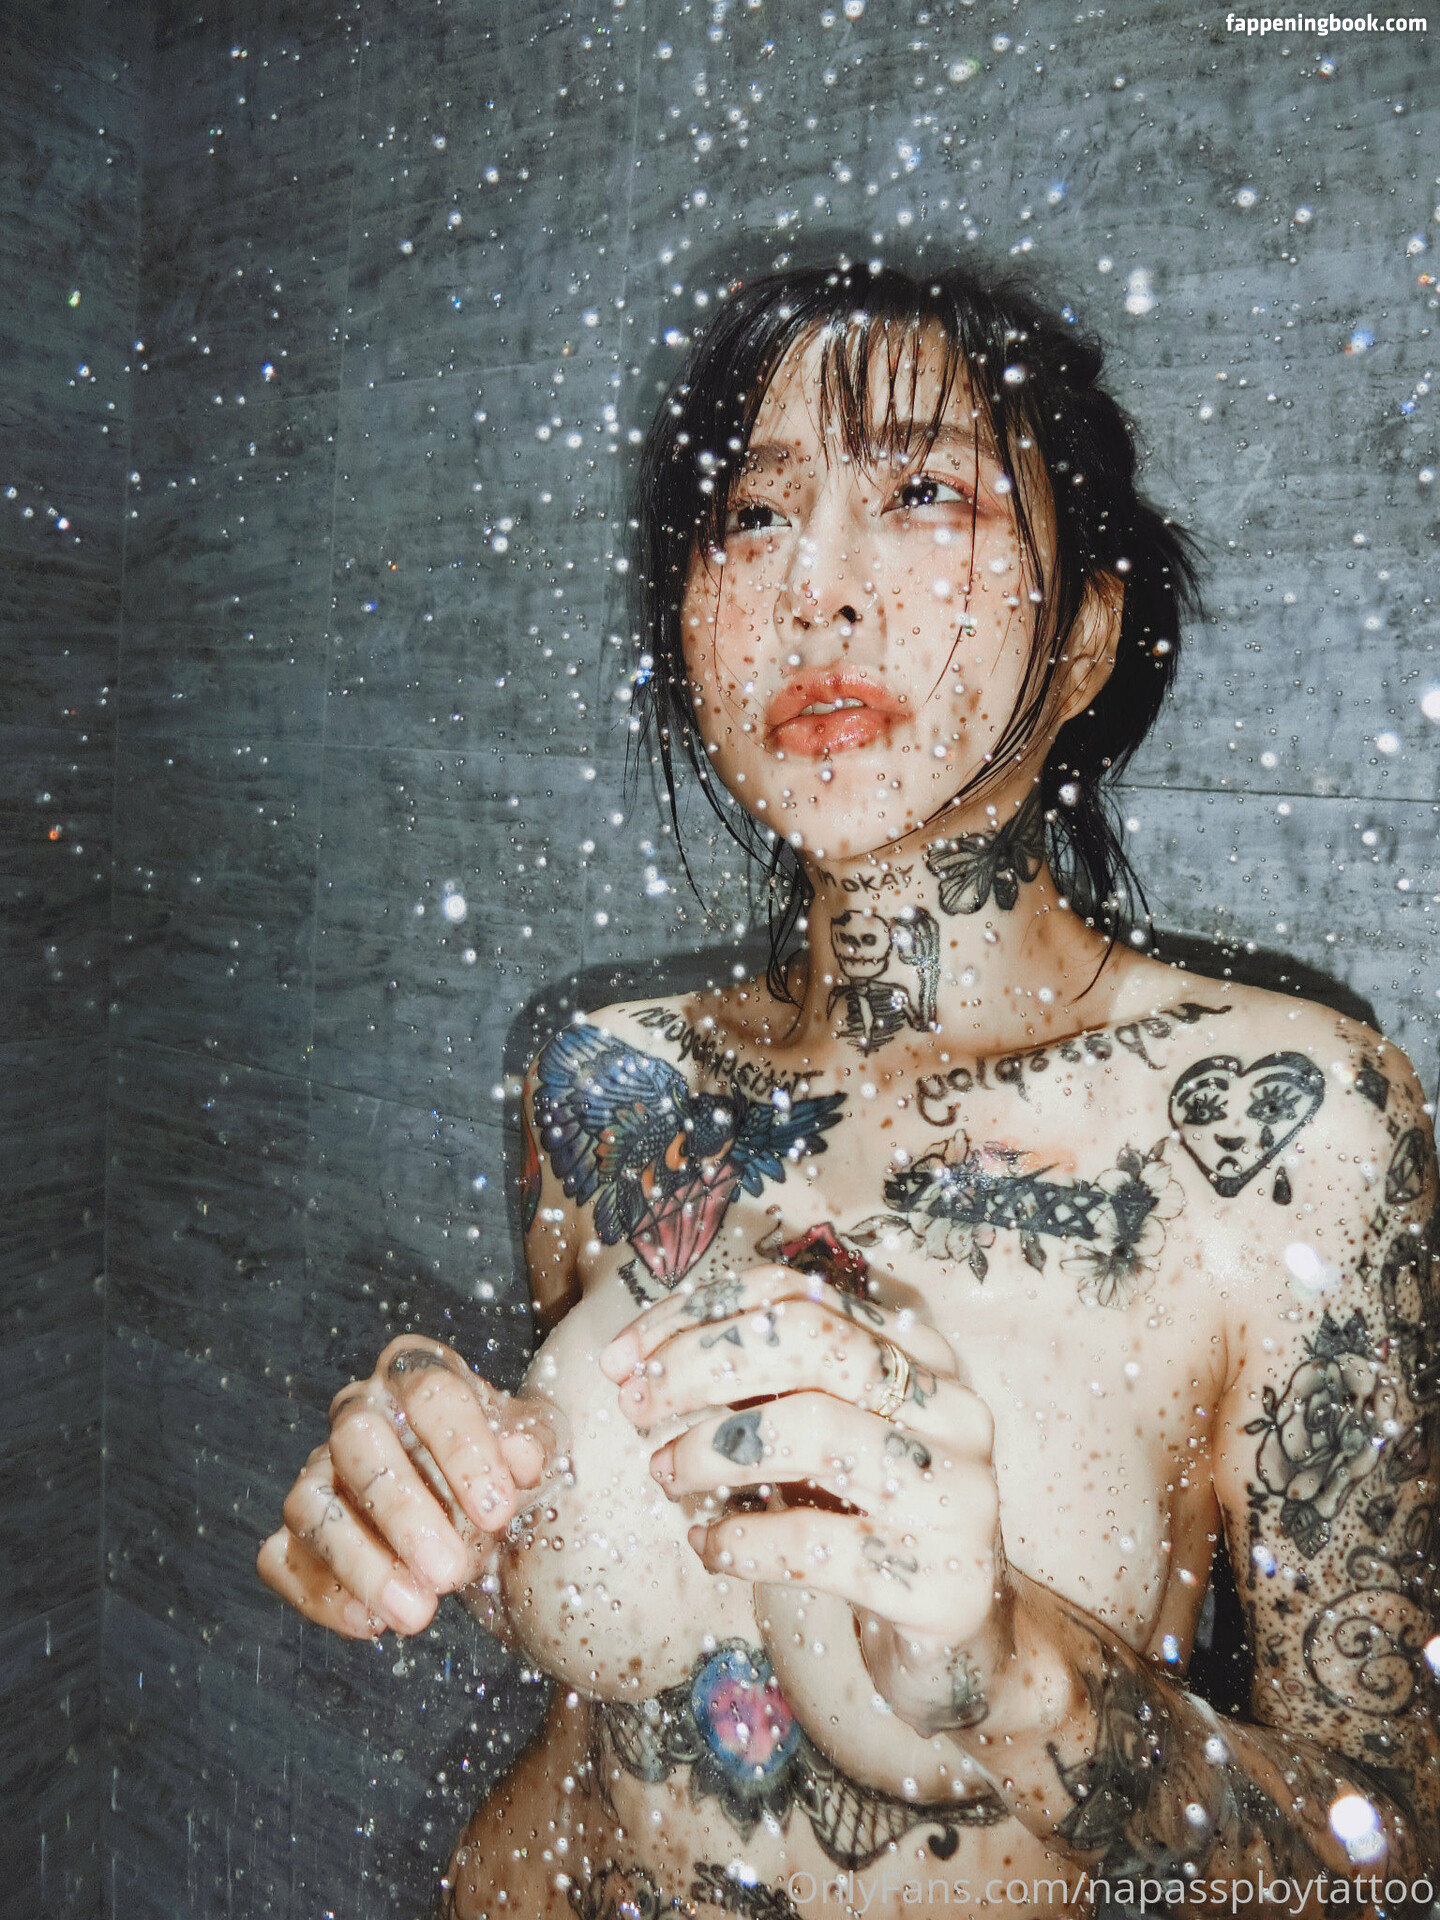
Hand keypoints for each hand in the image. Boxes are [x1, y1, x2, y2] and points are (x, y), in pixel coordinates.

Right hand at [257, 1337, 560, 1638]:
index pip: (431, 1393)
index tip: (498, 1511)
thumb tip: (522, 1456)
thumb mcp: (532, 1442)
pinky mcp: (295, 1529)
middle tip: (450, 1572)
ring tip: (417, 1612)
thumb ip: (532, 1443)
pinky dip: (319, 1593)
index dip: (464, 1451)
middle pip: (358, 1441)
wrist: (478, 1503)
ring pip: (309, 1503)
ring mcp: (319, 1468)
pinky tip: (371, 1622)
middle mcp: (358, 1411)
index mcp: (416, 1372)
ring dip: (361, 1562)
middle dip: (403, 1509)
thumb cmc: (502, 1460)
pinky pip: (281, 1558)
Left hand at [599, 1264, 1011, 1736]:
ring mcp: (957, 1494)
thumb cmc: (866, 1519)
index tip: (624, 1357)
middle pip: (810, 1342)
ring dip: (711, 1452)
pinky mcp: (942, 1583)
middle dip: (700, 1365)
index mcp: (920, 1354)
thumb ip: (759, 1390)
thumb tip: (637, 1364)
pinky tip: (706, 1547)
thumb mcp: (821, 1436)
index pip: (795, 1295)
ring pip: (814, 1432)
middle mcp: (952, 1408)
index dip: (698, 1317)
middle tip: (633, 1406)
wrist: (959, 1638)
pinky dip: (741, 1542)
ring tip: (663, 1475)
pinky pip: (817, 1546)